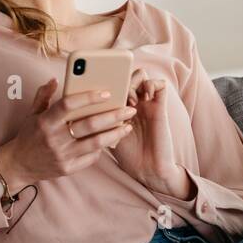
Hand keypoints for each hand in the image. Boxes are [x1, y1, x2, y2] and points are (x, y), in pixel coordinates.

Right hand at [0, 78, 136, 188]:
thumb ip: (43, 96)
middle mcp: (54, 138)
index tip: (107, 93)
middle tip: (129, 109)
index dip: (88, 97)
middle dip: (113, 116)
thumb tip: (55, 79)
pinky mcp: (68, 168)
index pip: (68, 105)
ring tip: (127, 125)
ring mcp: (62, 155)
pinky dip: (103, 148)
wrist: (18, 165)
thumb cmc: (29, 136)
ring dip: (115, 133)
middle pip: (89, 124)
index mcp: (45, 121)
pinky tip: (112, 139)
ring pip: (95, 143)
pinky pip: (91, 157)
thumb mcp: (32, 114)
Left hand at [108, 67, 189, 197]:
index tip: (95, 86)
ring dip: (133, 82)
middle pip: (125, 74)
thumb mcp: (105, 131)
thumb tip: (81, 100)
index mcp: (119, 105)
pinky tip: (143, 98)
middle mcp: (134, 101)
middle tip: (113, 95)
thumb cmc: (126, 154)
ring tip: (129, 99)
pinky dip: (151, 85)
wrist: (146, 169)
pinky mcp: (161, 107)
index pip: (112, 80)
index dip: (104, 78)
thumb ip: (98, 115)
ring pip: (141, 75)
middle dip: (117, 79)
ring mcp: (148, 102)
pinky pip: (160, 85)